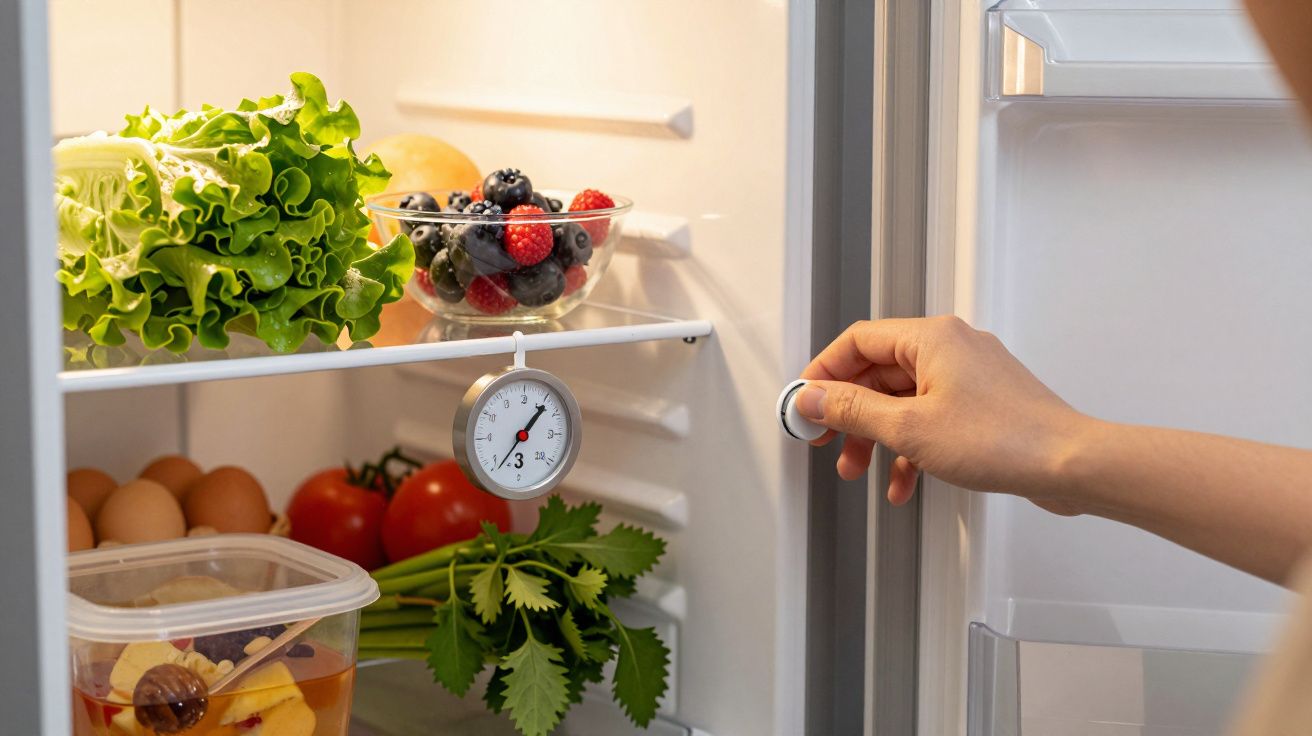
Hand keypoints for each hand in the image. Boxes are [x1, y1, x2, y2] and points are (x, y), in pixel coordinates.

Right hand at [798, 316, 1089, 509]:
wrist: (1071, 464)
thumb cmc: (1005, 439)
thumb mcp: (909, 428)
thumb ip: (853, 411)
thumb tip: (814, 398)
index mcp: (931, 338)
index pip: (857, 342)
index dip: (823, 373)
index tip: (804, 404)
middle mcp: (950, 348)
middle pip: (877, 372)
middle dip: (847, 412)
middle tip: (824, 440)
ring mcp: (969, 377)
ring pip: (902, 400)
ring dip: (874, 436)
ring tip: (855, 469)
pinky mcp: (983, 405)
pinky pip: (930, 417)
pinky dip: (909, 447)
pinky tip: (902, 483)